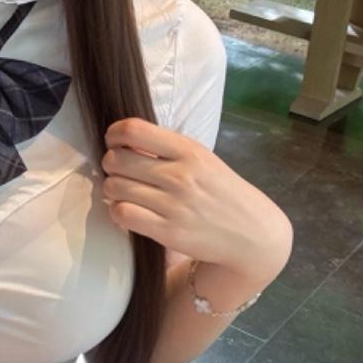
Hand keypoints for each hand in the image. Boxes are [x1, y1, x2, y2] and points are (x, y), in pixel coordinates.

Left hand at [101, 117, 290, 280]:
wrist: (251, 233)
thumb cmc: (221, 192)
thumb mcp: (202, 159)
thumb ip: (167, 149)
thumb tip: (123, 141)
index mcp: (188, 150)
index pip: (133, 130)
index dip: (114, 134)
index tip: (114, 141)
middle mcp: (180, 175)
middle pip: (117, 159)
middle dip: (111, 164)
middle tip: (119, 171)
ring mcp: (173, 205)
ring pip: (114, 187)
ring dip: (112, 189)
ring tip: (124, 192)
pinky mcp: (168, 231)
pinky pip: (122, 213)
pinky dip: (118, 211)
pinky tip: (128, 211)